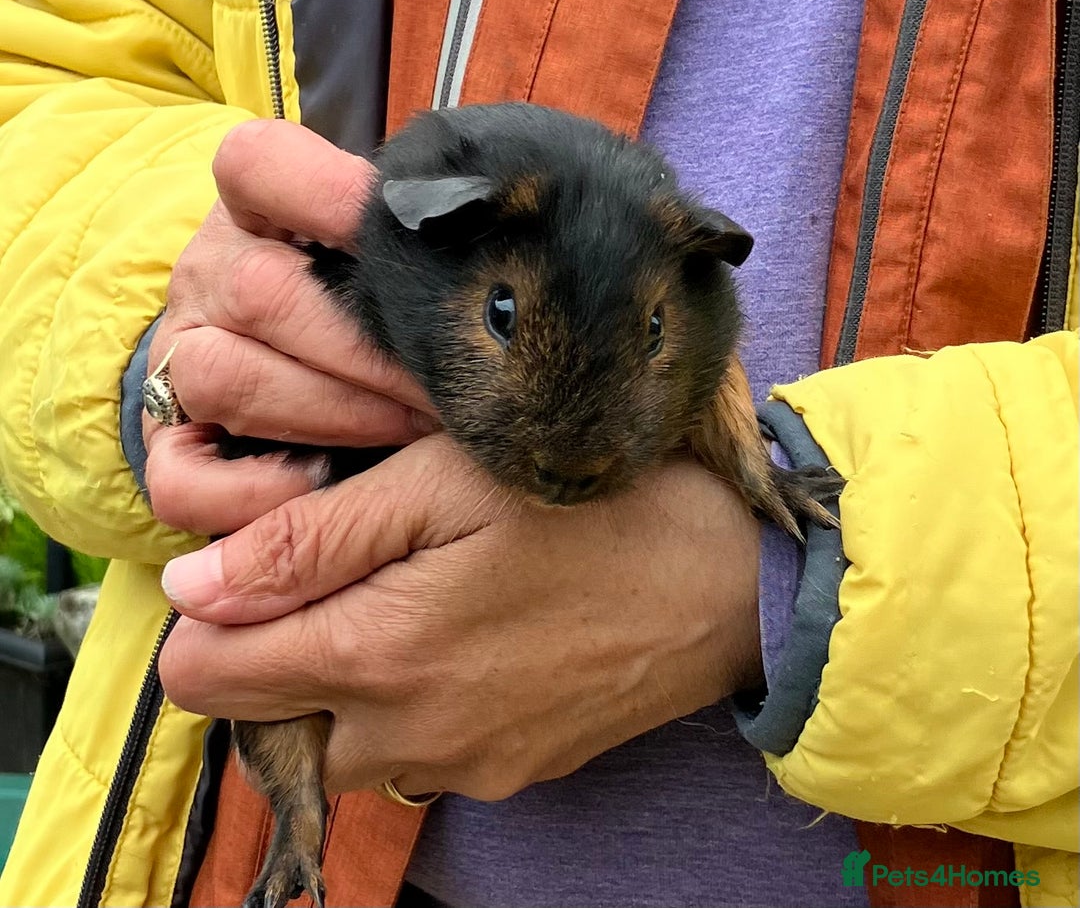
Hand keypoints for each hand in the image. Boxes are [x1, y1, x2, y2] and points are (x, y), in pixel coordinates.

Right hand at [144, 119, 437, 536]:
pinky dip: (254, 493)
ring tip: (412, 430)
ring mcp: (178, 353)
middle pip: (261, 292)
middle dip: (371, 351)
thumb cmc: (365, 293)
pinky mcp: (165, 437)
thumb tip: (494, 230)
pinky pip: (179, 478)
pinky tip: (325, 483)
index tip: (407, 234)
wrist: (290, 354)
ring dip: (334, 416)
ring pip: (224, 380)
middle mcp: (206, 272)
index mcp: (256, 205)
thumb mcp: (384, 248)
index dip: (332, 195)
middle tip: (456, 383)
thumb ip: (416, 235)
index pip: (258, 164)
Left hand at [158, 437, 762, 800]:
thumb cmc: (587, 507)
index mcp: (375, 656)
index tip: (266, 558)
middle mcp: (406, 739)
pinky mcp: (512, 773)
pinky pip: (420, 755)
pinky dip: (416, 704)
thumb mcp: (441, 485)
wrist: (729, 580)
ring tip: (415, 597)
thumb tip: (193, 589)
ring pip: (345, 743)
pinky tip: (472, 633)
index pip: (204, 676)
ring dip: (349, 683)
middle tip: (353, 568)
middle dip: (280, 651)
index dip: (212, 611)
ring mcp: (464, 768)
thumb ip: (308, 542)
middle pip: (271, 719)